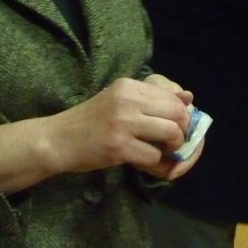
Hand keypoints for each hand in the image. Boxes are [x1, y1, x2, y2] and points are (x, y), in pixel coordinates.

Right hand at [0, 77, 192, 193]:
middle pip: (178, 113)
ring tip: (159, 151)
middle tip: (172, 142)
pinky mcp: (119, 147)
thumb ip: (152, 99)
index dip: (182, 114)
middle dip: (182, 131)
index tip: (176, 125)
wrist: (58, 139)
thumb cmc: (91, 121)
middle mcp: (128, 99)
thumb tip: (189, 97)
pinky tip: (142, 161)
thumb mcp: (120, 101)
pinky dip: (153, 163)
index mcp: (129, 85)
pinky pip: (153, 156)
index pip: (173, 95)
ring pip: (171, 134)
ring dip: (172, 148)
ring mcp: (123, 123)